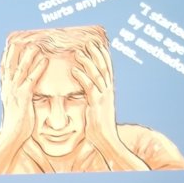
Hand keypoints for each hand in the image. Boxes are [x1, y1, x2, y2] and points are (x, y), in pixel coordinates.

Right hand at [0, 41, 47, 141]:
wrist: (12, 135)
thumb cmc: (16, 126)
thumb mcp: (15, 110)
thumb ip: (18, 101)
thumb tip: (22, 98)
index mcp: (5, 92)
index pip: (4, 72)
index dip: (5, 59)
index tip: (7, 48)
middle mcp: (8, 89)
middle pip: (10, 66)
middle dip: (13, 53)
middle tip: (17, 41)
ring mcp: (15, 92)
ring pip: (21, 69)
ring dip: (28, 56)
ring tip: (34, 46)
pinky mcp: (23, 96)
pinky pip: (31, 79)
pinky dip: (38, 68)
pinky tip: (44, 60)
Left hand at [73, 40, 148, 170]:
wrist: (107, 140)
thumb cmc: (99, 127)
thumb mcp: (97, 109)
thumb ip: (94, 98)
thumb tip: (89, 94)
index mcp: (108, 92)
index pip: (107, 70)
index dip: (102, 56)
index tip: (97, 44)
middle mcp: (108, 92)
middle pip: (104, 68)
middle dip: (97, 54)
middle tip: (90, 42)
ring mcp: (103, 98)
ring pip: (97, 75)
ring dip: (88, 62)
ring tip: (79, 52)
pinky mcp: (97, 105)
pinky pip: (90, 88)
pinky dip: (83, 77)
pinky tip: (75, 70)